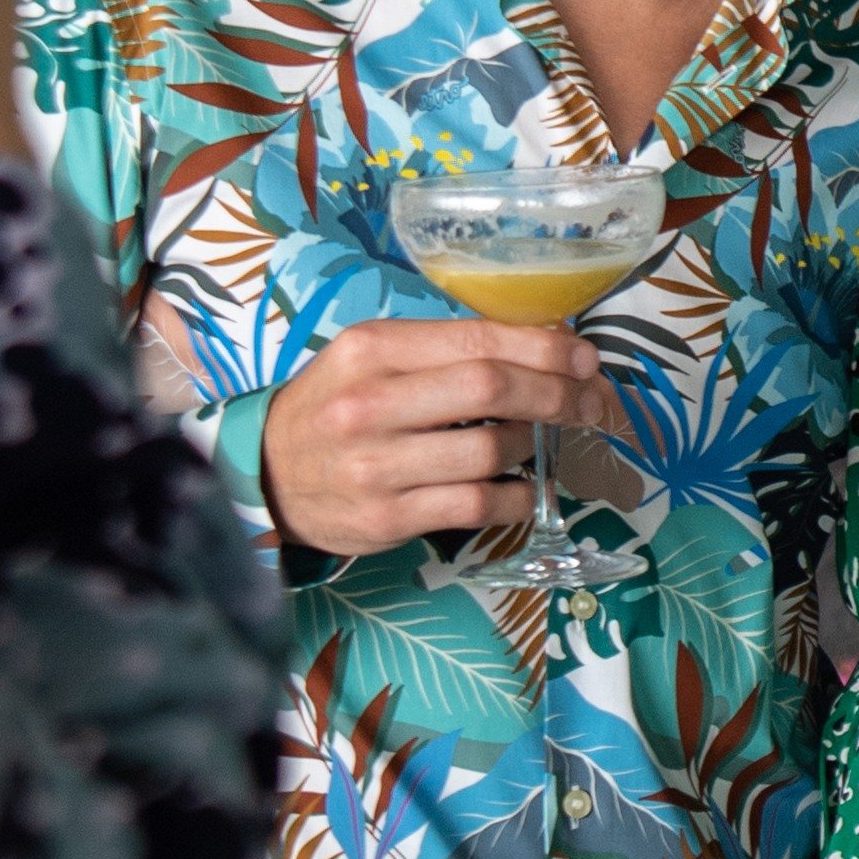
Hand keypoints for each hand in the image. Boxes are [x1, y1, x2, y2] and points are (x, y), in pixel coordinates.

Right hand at [255, 315, 618, 556]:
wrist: (267, 477)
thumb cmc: (333, 409)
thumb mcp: (369, 360)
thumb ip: (441, 351)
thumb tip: (542, 345)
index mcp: (371, 350)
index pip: (477, 340)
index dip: (544, 347)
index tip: (585, 356)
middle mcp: (370, 405)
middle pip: (490, 388)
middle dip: (557, 392)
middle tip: (592, 400)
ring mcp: (376, 467)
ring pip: (488, 450)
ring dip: (534, 444)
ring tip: (541, 440)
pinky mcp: (387, 519)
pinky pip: (475, 506)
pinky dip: (517, 497)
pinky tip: (527, 488)